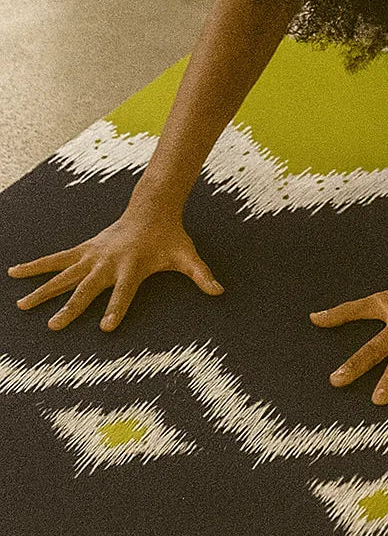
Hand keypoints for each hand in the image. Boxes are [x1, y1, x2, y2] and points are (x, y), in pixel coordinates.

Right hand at [6, 197, 223, 331]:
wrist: (152, 208)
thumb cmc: (170, 238)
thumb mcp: (187, 256)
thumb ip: (201, 275)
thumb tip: (220, 291)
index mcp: (132, 266)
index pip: (125, 292)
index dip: (117, 309)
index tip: (107, 328)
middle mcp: (108, 262)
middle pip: (87, 288)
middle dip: (71, 308)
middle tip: (54, 326)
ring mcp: (93, 255)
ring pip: (64, 274)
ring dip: (43, 290)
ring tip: (22, 305)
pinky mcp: (84, 249)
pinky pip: (56, 259)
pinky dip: (36, 265)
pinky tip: (15, 272)